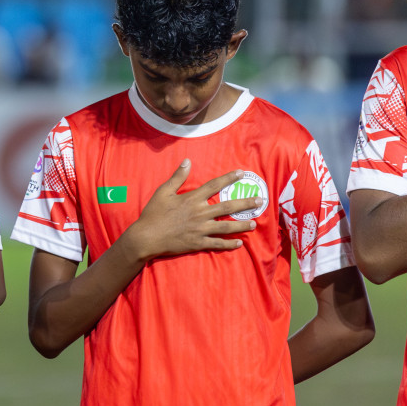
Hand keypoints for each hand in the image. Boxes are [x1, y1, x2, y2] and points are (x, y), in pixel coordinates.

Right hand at [121, 161, 259, 263]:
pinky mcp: (198, 243)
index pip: (214, 186)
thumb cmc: (153, 213)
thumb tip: (187, 161)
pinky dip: (229, 244)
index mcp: (192, 199)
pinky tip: (239, 244)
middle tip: (260, 201)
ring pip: (227, 227)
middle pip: (228, 207)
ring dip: (242, 225)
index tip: (241, 173)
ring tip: (254, 223)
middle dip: (245, 203)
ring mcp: (201, 229)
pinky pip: (218, 244)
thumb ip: (177, 177)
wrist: (146, 237)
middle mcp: (200, 213)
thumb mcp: (163, 192)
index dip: (229, 178)